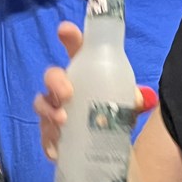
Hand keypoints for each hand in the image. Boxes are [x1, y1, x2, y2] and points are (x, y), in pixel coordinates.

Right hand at [35, 21, 156, 161]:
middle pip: (52, 76)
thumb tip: (138, 99)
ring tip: (63, 120)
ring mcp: (55, 111)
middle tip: (67, 93)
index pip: (76, 50)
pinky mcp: (52, 137)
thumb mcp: (128, 105)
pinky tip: (57, 148)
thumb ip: (134, 99)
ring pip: (42, 104)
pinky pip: (44, 136)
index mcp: (86, 73)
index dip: (70, 37)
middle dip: (56, 81)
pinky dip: (49, 141)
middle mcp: (65, 89)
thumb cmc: (115, 117)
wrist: (110, 151)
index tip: (65, 30)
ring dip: (49, 111)